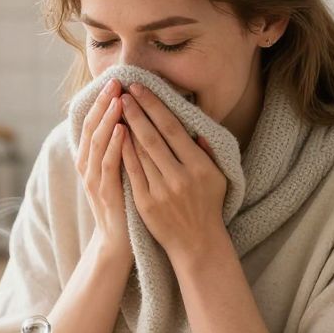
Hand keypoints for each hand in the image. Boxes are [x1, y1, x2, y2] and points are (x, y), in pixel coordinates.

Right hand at [73, 78, 132, 265]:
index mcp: (91, 160)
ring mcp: (94, 180)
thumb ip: (121, 150)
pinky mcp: (104, 193)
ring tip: (119, 100)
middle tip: (116, 83)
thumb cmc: (123, 206)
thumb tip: (130, 123)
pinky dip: (114, 146)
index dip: (102, 103)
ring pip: (97, 143)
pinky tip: (123, 130)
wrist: (116, 243)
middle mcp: (87, 167)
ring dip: (108, 120)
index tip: (116, 83)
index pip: (93, 124)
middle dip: (103, 104)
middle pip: (91, 128)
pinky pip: (107, 165)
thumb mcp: (120, 173)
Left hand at [119, 83, 229, 267]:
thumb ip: (208, 151)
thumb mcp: (218, 177)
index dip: (155, 107)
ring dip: (126, 129)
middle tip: (123, 92)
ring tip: (115, 109)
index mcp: (200, 167)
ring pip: (139, 153)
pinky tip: (115, 136)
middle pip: (153, 138)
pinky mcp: (145, 203)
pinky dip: (122, 153)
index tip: (141, 90)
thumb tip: (194, 128)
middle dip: (136, 113)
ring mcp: (161, 191)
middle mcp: (180, 177)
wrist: (196, 243)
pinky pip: (131, 172)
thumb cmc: (208, 205)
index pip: (173, 130)